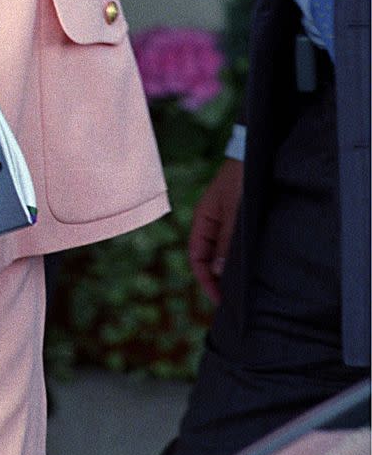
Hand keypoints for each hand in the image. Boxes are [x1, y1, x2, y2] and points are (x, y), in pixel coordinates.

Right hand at [188, 158, 243, 304]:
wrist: (256, 153)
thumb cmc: (242, 178)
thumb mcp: (234, 211)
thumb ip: (226, 240)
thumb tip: (218, 271)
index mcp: (204, 220)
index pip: (197, 257)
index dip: (205, 280)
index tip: (220, 299)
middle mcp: (214, 223)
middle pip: (211, 259)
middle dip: (219, 280)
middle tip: (235, 301)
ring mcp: (229, 222)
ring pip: (226, 253)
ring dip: (232, 271)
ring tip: (247, 290)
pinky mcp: (244, 220)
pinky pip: (239, 245)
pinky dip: (243, 259)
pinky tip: (256, 269)